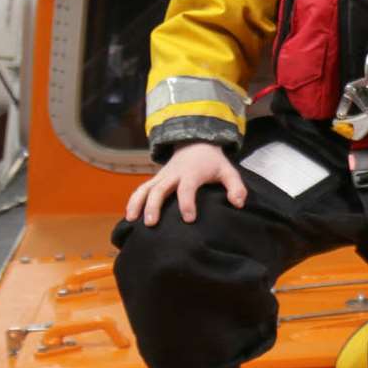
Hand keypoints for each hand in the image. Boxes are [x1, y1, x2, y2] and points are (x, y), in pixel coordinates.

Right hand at [124, 141, 246, 225]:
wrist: (196, 143)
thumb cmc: (213, 162)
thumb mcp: (229, 171)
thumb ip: (236, 187)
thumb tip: (239, 204)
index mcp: (192, 173)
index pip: (187, 188)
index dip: (187, 203)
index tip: (189, 219)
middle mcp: (173, 175)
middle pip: (160, 189)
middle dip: (154, 206)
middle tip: (152, 223)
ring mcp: (162, 177)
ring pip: (145, 189)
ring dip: (137, 204)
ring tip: (132, 221)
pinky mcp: (155, 180)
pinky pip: (141, 189)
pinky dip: (133, 201)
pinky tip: (129, 217)